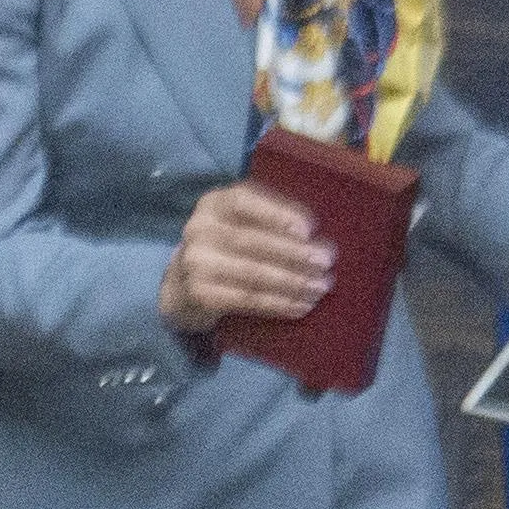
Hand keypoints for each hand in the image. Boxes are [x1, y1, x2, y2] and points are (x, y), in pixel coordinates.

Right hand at [160, 179, 330, 333]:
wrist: (182, 283)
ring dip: (292, 282)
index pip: (244, 202)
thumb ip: (269, 219)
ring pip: (252, 273)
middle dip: (294, 253)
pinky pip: (246, 299)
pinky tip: (300, 306)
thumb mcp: (240, 221)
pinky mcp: (199, 295)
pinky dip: (277, 304)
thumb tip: (314, 238)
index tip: (309, 229)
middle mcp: (199, 230)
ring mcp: (196, 264)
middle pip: (251, 241)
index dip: (277, 214)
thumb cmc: (227, 246)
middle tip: (326, 262)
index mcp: (213, 204)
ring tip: (319, 288)